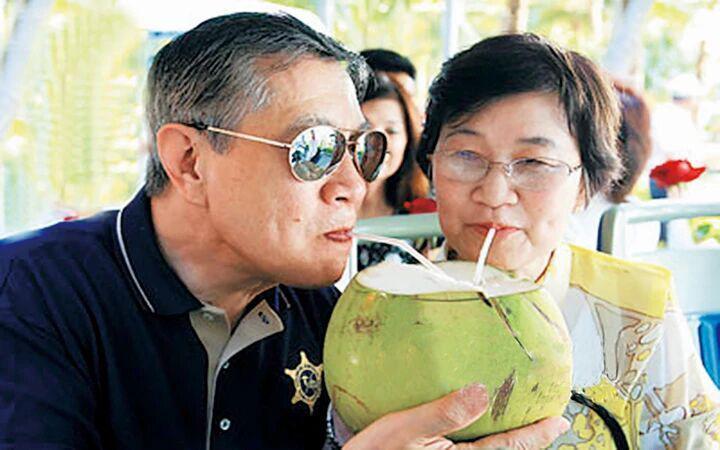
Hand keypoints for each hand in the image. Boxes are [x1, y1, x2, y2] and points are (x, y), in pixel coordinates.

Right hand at [343, 383, 569, 449]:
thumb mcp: (404, 430)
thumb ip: (444, 413)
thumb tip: (481, 392)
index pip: (509, 447)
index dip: (537, 434)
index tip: (559, 421)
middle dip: (527, 442)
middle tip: (549, 426)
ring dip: (508, 444)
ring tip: (522, 430)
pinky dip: (485, 444)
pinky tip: (476, 430)